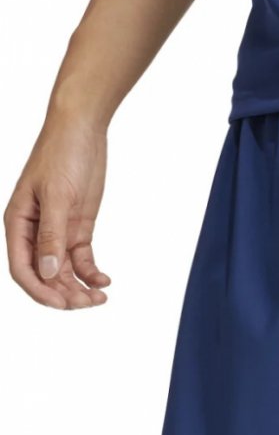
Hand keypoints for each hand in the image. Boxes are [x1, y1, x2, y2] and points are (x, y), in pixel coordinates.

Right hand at [4, 115, 110, 309]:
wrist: (82, 130)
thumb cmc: (62, 155)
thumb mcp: (57, 195)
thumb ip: (52, 235)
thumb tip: (48, 272)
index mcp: (18, 223)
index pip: (22, 268)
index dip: (39, 290)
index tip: (62, 304)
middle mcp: (35, 232)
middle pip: (44, 274)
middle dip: (63, 293)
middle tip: (88, 304)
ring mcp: (57, 231)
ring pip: (64, 271)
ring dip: (79, 288)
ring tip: (100, 298)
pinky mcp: (77, 227)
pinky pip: (82, 259)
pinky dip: (92, 273)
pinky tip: (105, 281)